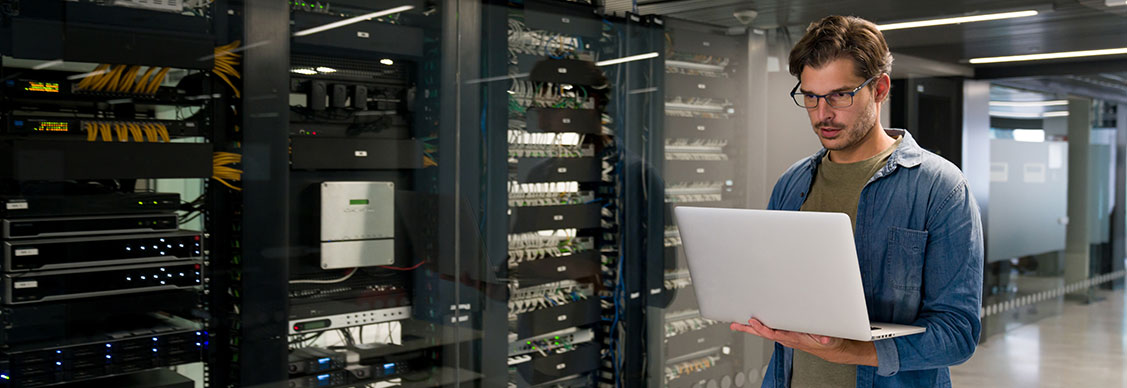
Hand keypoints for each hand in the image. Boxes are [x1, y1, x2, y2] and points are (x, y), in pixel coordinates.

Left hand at [730, 319, 877, 365]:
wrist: (829, 347)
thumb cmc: (827, 342)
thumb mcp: (830, 339)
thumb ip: (827, 338)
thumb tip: (825, 338)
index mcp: (794, 338)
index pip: (774, 334)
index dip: (763, 328)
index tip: (753, 322)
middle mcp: (786, 338)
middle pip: (764, 333)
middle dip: (749, 328)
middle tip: (736, 324)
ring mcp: (785, 336)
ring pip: (765, 331)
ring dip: (751, 327)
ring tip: (738, 322)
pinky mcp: (786, 333)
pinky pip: (769, 329)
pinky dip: (759, 326)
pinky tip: (752, 322)